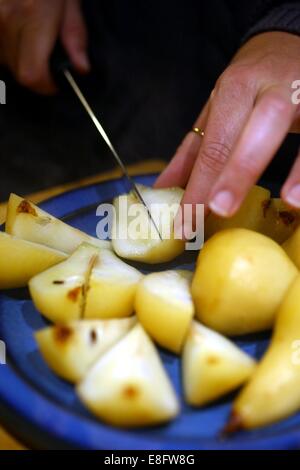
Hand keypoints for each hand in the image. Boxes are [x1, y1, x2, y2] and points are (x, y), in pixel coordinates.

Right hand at [0, 0, 89, 93]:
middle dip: (37, 76)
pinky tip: (20, 37)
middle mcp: (8, 18)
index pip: (32, 73)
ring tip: (34, 44)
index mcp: (33, 15)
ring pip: (5, 62)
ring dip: (20, 62)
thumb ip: (75, 34)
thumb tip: (81, 68)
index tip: (57, 84)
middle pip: (19, 72)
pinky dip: (9, 49)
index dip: (46, 86)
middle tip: (49, 64)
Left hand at [155, 32, 299, 228]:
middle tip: (220, 208)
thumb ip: (193, 151)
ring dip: (299, 168)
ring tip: (290, 201)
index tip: (185, 223)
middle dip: (240, 169)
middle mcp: (273, 88)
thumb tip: (162, 189)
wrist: (287, 44)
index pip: (216, 143)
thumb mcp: (217, 110)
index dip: (199, 186)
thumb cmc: (249, 84)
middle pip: (260, 125)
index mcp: (237, 88)